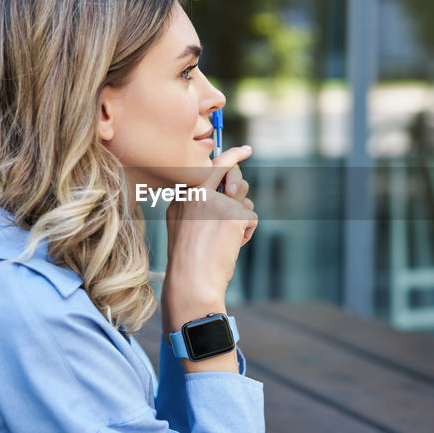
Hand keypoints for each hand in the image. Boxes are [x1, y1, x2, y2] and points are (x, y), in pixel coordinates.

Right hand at [161, 146, 256, 371]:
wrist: (191, 283)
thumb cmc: (189, 262)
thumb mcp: (184, 227)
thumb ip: (202, 204)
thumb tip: (235, 190)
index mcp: (181, 196)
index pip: (209, 167)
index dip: (230, 157)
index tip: (245, 150)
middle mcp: (196, 193)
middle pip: (231, 174)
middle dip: (241, 187)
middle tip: (238, 204)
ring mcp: (215, 201)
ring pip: (244, 197)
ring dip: (242, 217)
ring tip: (224, 239)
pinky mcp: (233, 213)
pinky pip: (251, 216)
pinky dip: (246, 232)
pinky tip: (232, 245)